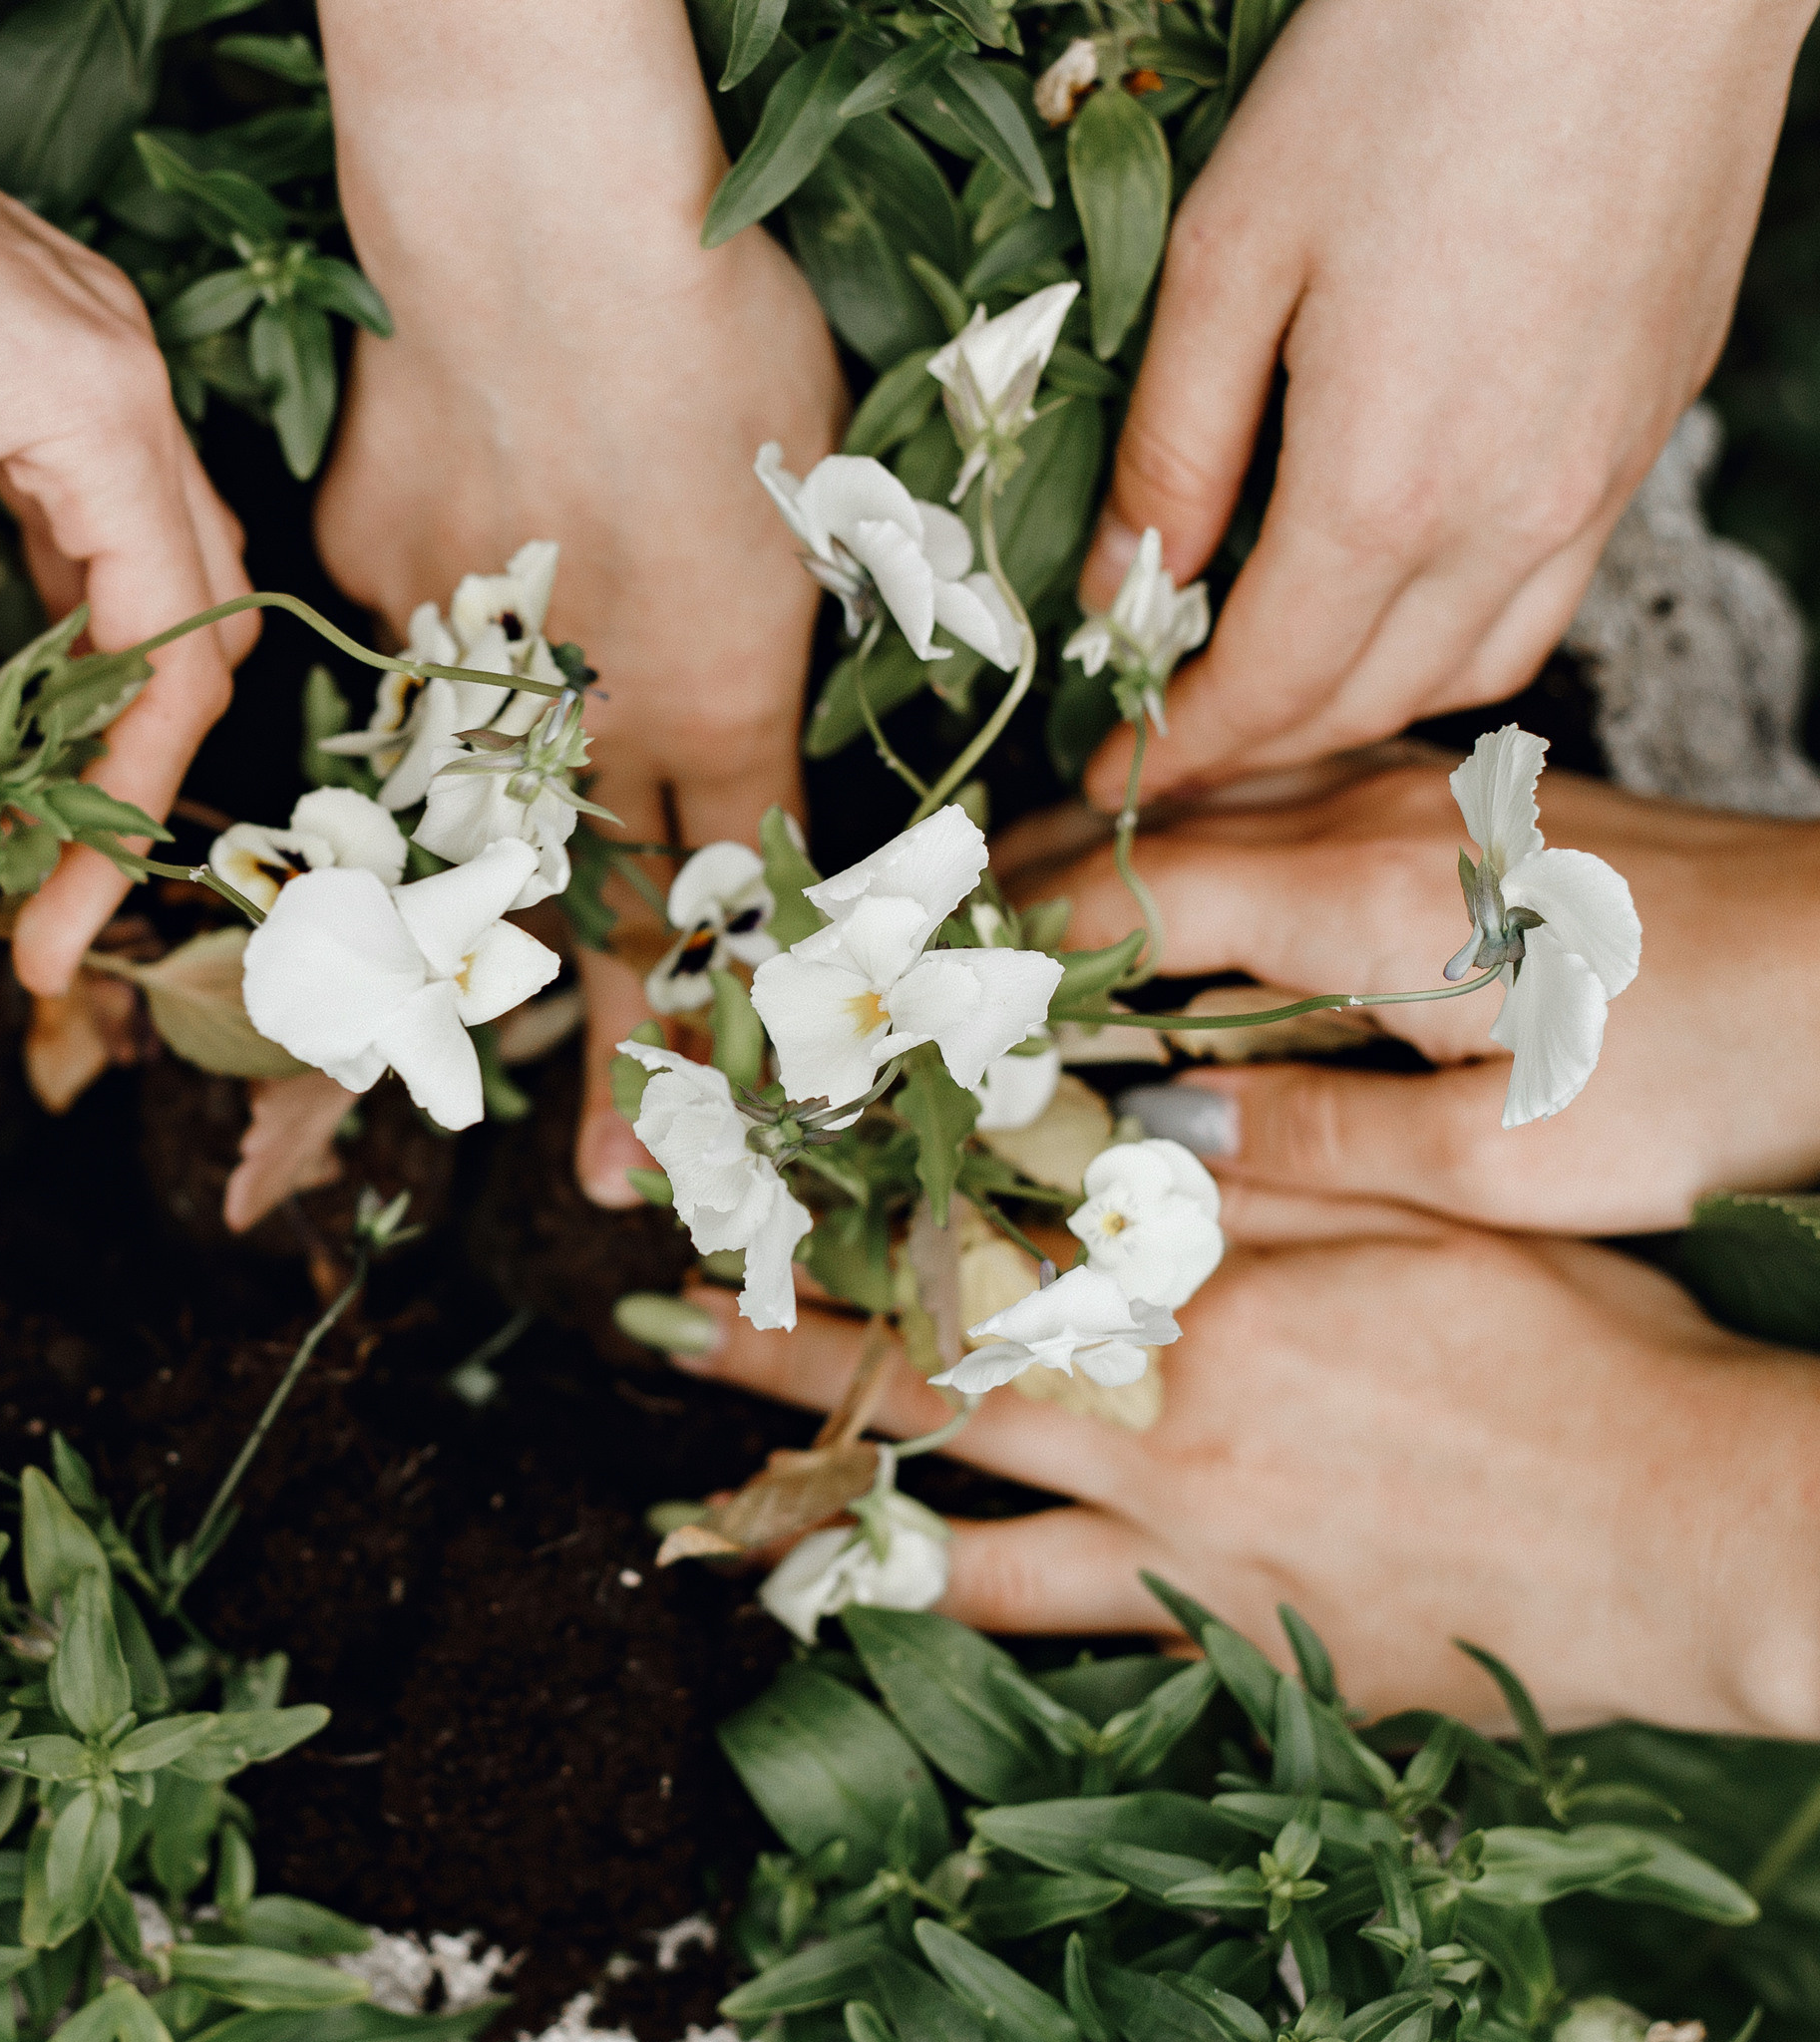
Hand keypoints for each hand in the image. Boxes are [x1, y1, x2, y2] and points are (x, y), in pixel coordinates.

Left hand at [0, 0, 257, 998]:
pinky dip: (56, 612)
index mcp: (99, 412)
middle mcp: (124, 382)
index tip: (50, 930)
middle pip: (187, 625)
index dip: (118, 816)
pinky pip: (84, 510)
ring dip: (91, 696)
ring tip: (21, 809)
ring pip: (143, 571)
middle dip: (122, 772)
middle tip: (40, 889)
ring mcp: (84, 356)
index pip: (169, 663)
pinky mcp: (31, 346)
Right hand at [312, 0, 845, 1203]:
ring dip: (479, 918)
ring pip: (482, 827)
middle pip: (609, 923)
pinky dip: (438, 642)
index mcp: (727, 698)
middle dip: (617, 1062)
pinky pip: (407, 652)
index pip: (732, 909)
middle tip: (607, 1180)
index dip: (723, 1038)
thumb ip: (789, 630)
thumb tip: (763, 708)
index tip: (689, 1157)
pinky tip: (469, 553)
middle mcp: (593, 720)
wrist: (535, 238)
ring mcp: (467, 665)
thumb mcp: (816, 497)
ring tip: (461, 995)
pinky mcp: (373, 586)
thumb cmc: (720, 337)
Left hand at [656, 1199, 1819, 1735]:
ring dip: (825, 1493)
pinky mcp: (1229, 1629)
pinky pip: (1055, 1627)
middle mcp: (1164, 1419)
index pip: (986, 1234)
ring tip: (708, 1493)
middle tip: (662, 1314)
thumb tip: (1105, 1110)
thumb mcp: (1415, 1204)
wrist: (1688, 1532)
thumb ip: (1250, 1161)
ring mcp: (1184, 1540)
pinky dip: (952, 1613)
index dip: (856, 1202)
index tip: (760, 1175)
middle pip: (932, 1368)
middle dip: (783, 1341)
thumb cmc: (1572, 1347)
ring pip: (957, 1514)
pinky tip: (871, 1607)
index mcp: (1207, 1292)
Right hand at [998, 748, 1819, 1233]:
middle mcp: (1375, 811)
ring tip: (1017, 900)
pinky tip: (1180, 868)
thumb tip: (1156, 1132)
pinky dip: (1200, 821)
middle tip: (937, 940)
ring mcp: (1426, 784)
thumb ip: (1312, 1145)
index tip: (939, 989)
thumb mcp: (1510, 1165)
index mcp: (1363, 899)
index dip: (1022, 945)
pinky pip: (1286, 782)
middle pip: (1150, 825)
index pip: (1133, 902)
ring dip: (1109, 841)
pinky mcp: (1472, 790)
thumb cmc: (1718, 1079)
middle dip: (1032, 880)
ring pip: (1214, 788)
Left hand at [1076, 0, 1814, 810]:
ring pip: (1476, 664)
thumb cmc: (1421, 58)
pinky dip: (1457, 631)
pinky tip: (1394, 588)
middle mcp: (1515, 514)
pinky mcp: (1651, 420)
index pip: (1266, 690)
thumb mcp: (1231, 251)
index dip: (1180, 750)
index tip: (1111, 778)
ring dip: (1364, 701)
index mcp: (1389, 488)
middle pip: (1370, 701)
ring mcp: (1604, 473)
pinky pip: (1550, 588)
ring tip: (1273, 681)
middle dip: (1259, 746)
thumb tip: (1122, 587)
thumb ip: (1172, 447)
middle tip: (1173, 737)